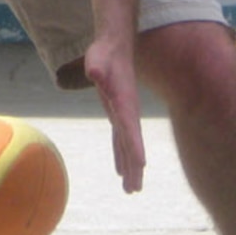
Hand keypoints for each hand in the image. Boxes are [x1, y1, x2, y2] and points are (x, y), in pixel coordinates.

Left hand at [82, 31, 146, 192]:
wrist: (116, 44)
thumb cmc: (105, 51)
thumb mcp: (98, 57)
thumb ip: (97, 65)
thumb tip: (94, 71)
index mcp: (124, 101)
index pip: (130, 127)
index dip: (135, 147)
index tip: (140, 165)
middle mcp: (127, 111)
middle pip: (132, 143)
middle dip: (134, 167)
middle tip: (134, 190)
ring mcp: (124, 114)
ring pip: (128, 145)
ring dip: (129, 167)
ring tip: (131, 189)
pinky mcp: (117, 112)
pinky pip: (121, 139)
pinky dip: (121, 155)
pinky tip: (120, 169)